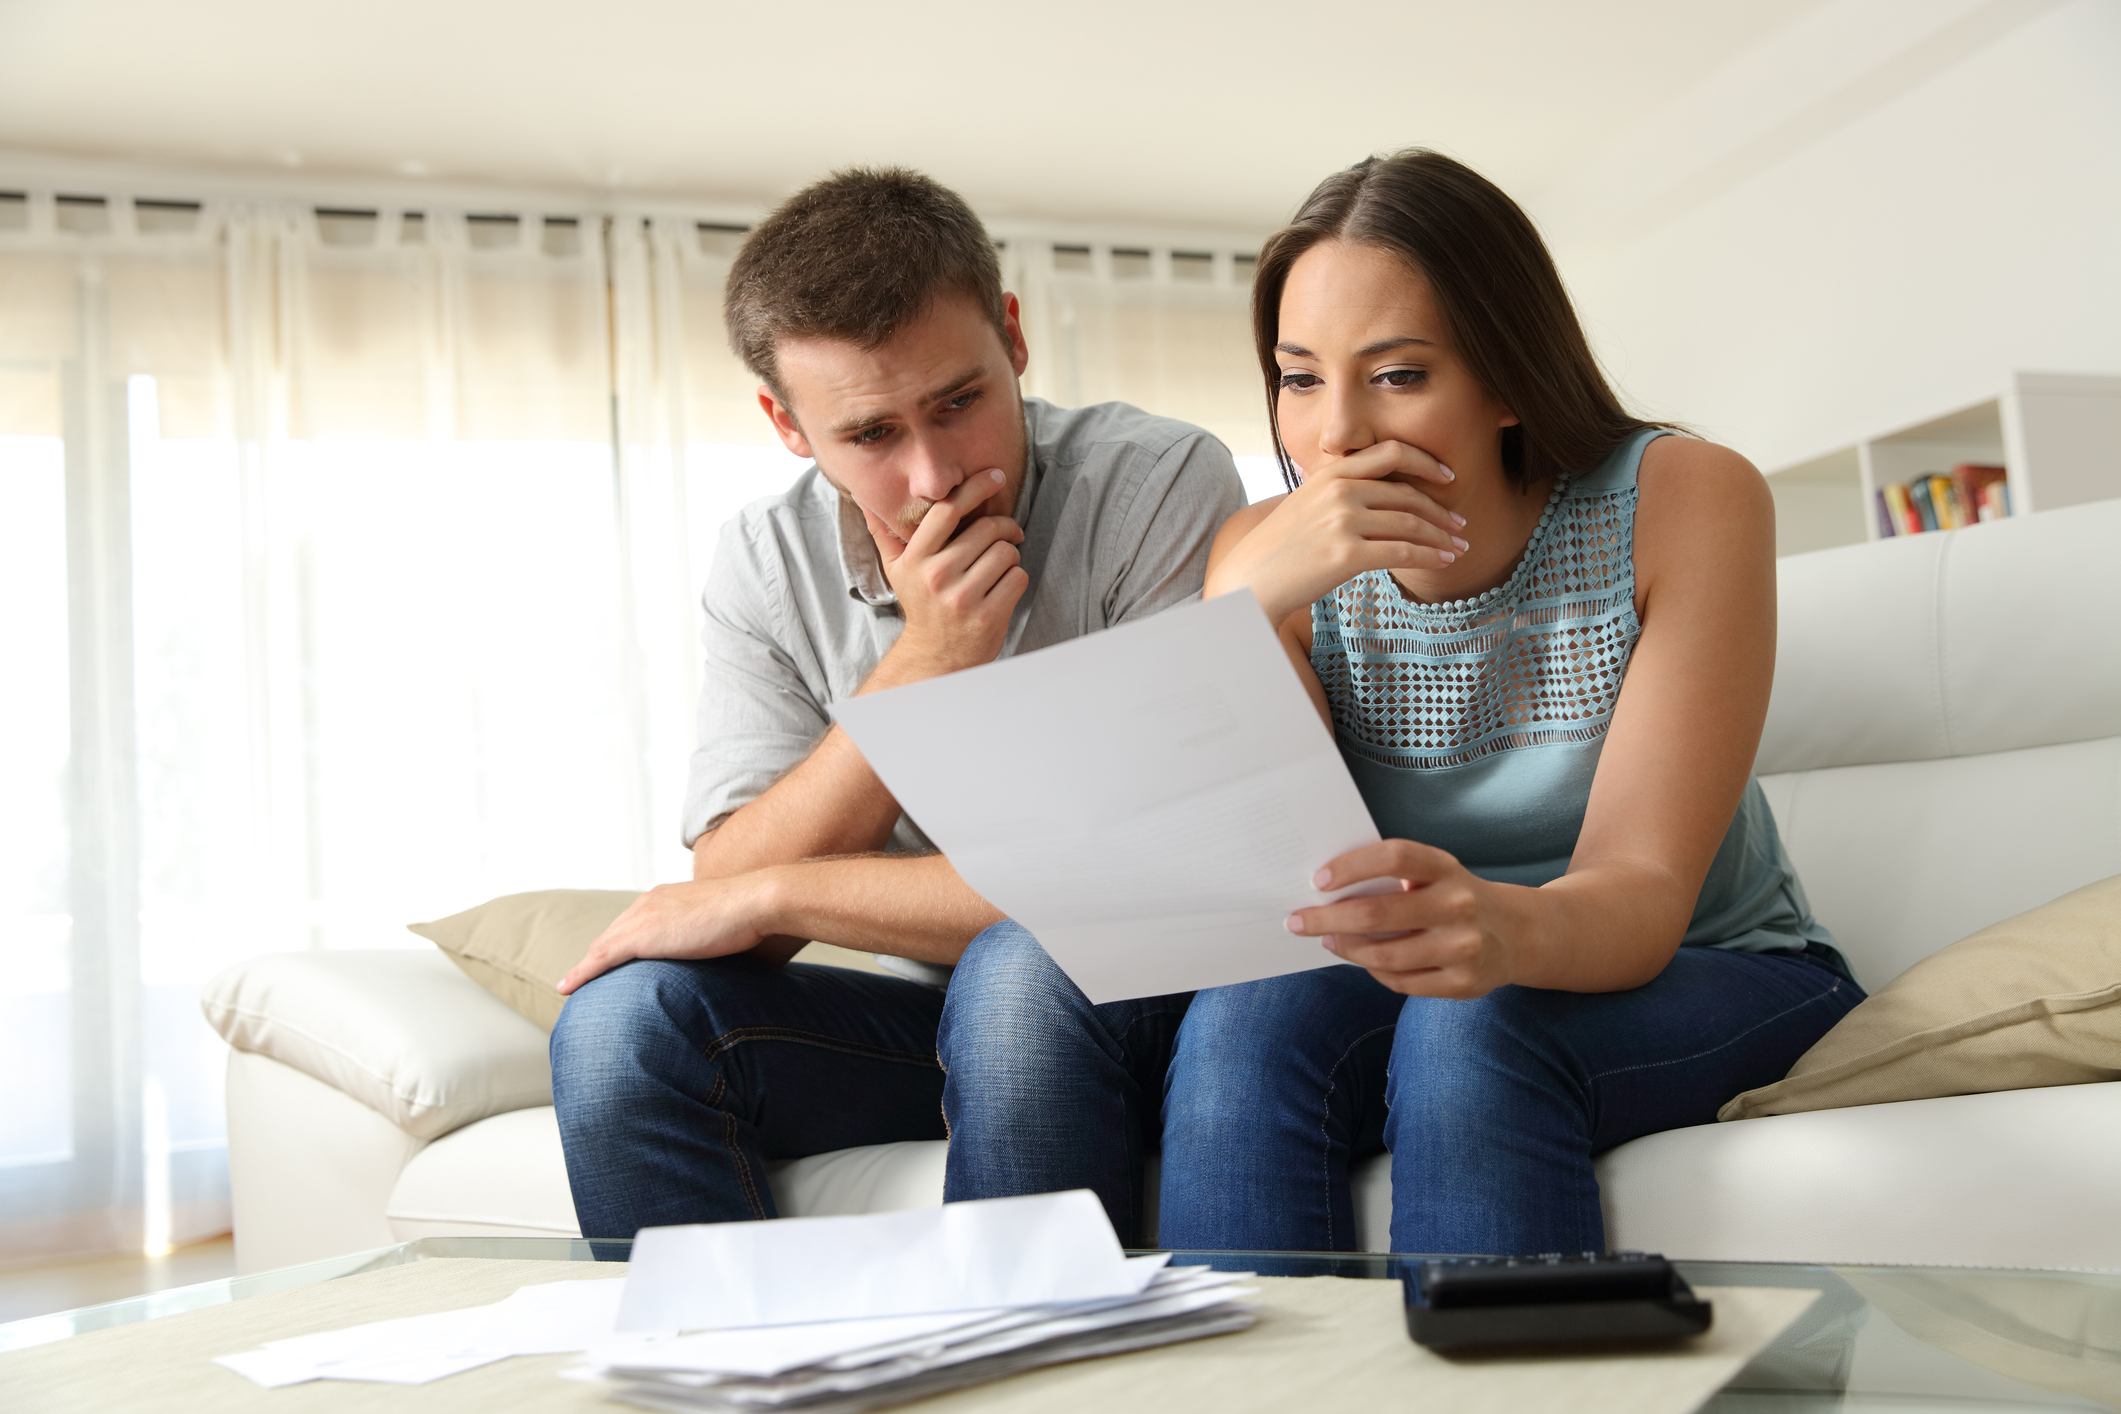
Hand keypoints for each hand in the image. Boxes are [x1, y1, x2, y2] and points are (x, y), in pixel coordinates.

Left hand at [556, 875, 776, 995]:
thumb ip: (709, 933)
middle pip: (611, 934)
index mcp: (665, 897)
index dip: (616, 943)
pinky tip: (567, 987)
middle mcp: (648, 903)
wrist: (754, 902)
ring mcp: (643, 918)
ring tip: (570, 986)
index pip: (632, 922)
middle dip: (595, 955)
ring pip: (601, 947)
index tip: (610, 959)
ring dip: (584, 967)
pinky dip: (582, 973)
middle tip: (582, 977)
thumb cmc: (751, 913)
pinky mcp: (642, 936)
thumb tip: (718, 950)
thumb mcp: (723, 922)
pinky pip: (601, 958)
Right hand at [865, 469, 1027, 681]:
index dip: (976, 487)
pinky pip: (1017, 577)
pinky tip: (1002, 587)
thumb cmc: (921, 604)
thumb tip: (864, 498)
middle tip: (1006, 535)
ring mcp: (963, 597)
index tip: (995, 476)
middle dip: (1003, 528)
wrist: (935, 657)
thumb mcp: (896, 570)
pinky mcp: (988, 615)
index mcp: (916, 558)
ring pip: (1006, 552)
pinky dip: (1016, 578)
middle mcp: (938, 575)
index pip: (948, 510)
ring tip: (998, 567)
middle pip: (987, 529)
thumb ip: (884, 533)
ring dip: (1010, 555)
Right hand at [1205, 441, 1465, 622]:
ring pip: (1411, 524)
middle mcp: (1340, 490)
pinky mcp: (1346, 554)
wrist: (1250, 580)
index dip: (1426, 462)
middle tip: (1460, 523)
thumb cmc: (1280, 548)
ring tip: (1459, 547)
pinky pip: (1403, 552)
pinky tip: (1444, 561)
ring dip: (1442, 536)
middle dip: (1440, 511)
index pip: (1391, 453)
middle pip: (1407, 494)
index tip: (1447, 476)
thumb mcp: (1306, 504)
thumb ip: (1339, 492)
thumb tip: (1378, 496)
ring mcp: (1343, 521)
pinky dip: (1430, 556)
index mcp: (1331, 472)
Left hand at [1285, 839, 1516, 997]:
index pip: (1395, 857)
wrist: (1517, 934)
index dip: (1353, 866)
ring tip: (1328, 939)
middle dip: (1327, 918)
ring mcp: (1462, 947)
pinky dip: (1374, 971)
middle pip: (1378, 913)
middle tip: (1296, 921)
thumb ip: (1393, 877)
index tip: (1318, 880)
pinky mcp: (1462, 984)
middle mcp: (1458, 905)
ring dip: (1346, 948)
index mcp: (1446, 868)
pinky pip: (1401, 982)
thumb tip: (1326, 889)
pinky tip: (1362, 959)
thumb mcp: (1436, 874)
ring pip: (1384, 955)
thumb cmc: (1454, 896)